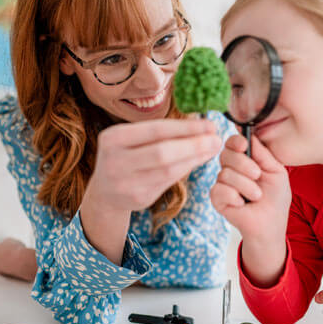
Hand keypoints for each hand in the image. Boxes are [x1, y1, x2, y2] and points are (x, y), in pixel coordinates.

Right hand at [80, 118, 220, 262]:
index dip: (186, 127)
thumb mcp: (132, 139)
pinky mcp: (137, 198)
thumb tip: (204, 126)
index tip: (210, 124)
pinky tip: (199, 161)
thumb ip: (161, 132)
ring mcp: (125, 183)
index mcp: (113, 138)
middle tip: (217, 139)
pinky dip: (186, 169)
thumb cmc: (128, 156)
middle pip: (162, 152)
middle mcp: (115, 161)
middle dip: (194, 145)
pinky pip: (168, 182)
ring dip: (195, 158)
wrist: (106, 191)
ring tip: (212, 149)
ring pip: (168, 170)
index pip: (155, 130)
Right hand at [211, 135, 290, 242]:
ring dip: (246, 186)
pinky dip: (234, 196)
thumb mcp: (276, 170)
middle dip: (244, 164)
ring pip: (225, 173)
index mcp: (245, 159)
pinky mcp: (217, 198)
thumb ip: (263, 152)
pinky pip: (219, 190)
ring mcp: (223, 183)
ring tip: (256, 196)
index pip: (233, 142)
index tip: (244, 145)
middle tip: (257, 175)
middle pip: (226, 154)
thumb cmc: (276, 197)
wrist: (271, 223)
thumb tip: (249, 133)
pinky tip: (241, 203)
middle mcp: (231, 168)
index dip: (236, 141)